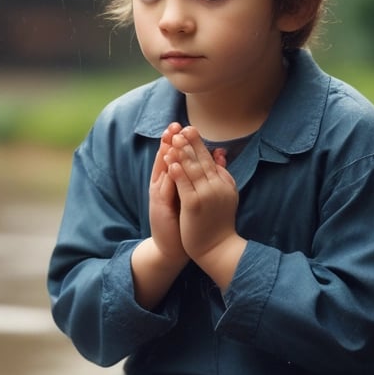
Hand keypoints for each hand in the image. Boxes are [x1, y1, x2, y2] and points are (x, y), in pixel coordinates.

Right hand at [148, 123, 188, 266]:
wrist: (171, 248)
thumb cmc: (184, 223)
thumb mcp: (191, 197)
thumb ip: (198, 179)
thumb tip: (215, 159)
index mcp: (171, 183)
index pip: (173, 158)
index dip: (177, 142)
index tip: (183, 126)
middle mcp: (162, 187)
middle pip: (165, 160)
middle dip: (170, 142)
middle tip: (174, 126)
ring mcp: (158, 196)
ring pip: (161, 171)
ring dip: (165, 154)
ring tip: (169, 138)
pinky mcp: (159, 208)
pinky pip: (163, 189)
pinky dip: (166, 177)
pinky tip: (170, 165)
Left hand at [165, 126, 238, 260]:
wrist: (218, 249)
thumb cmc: (219, 222)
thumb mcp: (226, 194)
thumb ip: (222, 174)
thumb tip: (220, 153)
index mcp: (223, 183)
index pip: (209, 159)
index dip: (198, 143)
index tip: (189, 129)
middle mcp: (216, 187)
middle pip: (201, 160)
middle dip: (191, 143)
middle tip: (182, 127)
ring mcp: (206, 196)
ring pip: (192, 170)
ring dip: (183, 153)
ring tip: (174, 139)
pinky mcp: (194, 206)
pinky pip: (184, 186)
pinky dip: (178, 172)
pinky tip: (171, 162)